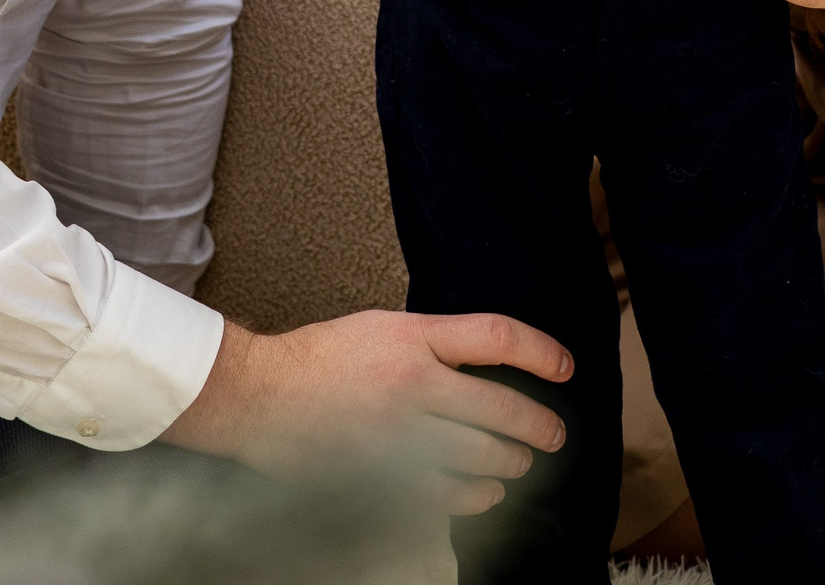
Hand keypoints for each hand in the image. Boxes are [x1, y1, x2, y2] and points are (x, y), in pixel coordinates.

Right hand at [158, 310, 571, 512]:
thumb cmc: (317, 359)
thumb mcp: (379, 327)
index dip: (542, 352)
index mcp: (412, 337)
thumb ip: (431, 341)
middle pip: (501, 407)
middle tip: (554, 436)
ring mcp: (398, 435)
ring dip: (511, 463)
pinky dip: (477, 497)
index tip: (566, 368)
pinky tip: (487, 494)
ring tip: (519, 463)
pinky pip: (448, 494)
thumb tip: (484, 360)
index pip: (497, 337)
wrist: (258, 396)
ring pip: (480, 455)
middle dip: (538, 426)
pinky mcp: (383, 474)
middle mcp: (412, 384)